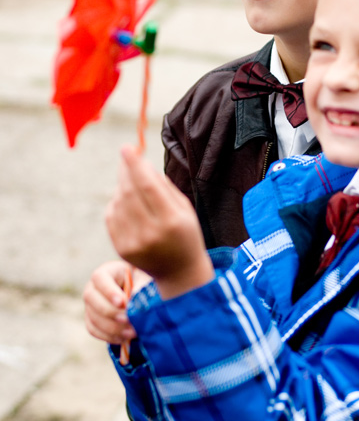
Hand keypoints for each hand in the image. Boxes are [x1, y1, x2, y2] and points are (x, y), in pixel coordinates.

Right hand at [83, 260, 143, 344]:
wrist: (141, 294)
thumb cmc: (144, 283)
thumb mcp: (144, 282)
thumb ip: (139, 291)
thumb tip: (133, 307)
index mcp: (108, 271)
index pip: (100, 278)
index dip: (108, 291)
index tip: (122, 303)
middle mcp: (94, 286)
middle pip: (91, 298)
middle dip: (110, 312)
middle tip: (128, 320)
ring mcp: (90, 303)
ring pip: (92, 316)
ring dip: (111, 327)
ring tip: (131, 332)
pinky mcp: (92, 318)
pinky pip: (93, 329)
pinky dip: (108, 336)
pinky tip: (123, 338)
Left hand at [106, 146, 213, 298]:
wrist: (179, 272)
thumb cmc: (185, 233)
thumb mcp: (184, 208)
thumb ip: (162, 185)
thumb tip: (140, 163)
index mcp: (171, 221)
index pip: (147, 186)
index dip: (135, 165)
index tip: (127, 147)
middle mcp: (151, 233)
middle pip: (130, 192)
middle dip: (126, 171)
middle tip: (127, 157)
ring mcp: (133, 243)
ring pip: (118, 202)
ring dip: (122, 186)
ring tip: (131, 181)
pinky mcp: (121, 248)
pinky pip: (112, 216)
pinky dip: (116, 202)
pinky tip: (126, 200)